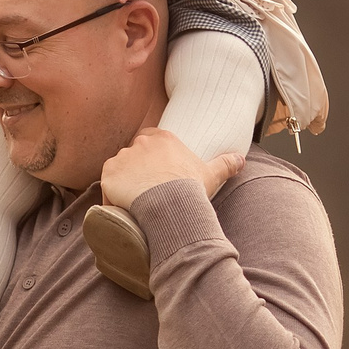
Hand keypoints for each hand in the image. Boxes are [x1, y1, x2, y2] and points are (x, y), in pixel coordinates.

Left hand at [101, 126, 241, 208]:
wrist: (170, 204)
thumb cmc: (191, 189)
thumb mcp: (212, 174)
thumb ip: (226, 163)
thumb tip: (241, 159)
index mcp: (162, 138)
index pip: (151, 139)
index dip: (152, 156)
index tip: (156, 172)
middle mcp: (139, 143)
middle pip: (133, 155)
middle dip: (137, 170)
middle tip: (147, 191)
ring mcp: (122, 157)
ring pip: (119, 170)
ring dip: (124, 184)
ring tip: (136, 203)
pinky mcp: (108, 174)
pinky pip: (107, 187)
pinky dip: (112, 198)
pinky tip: (124, 210)